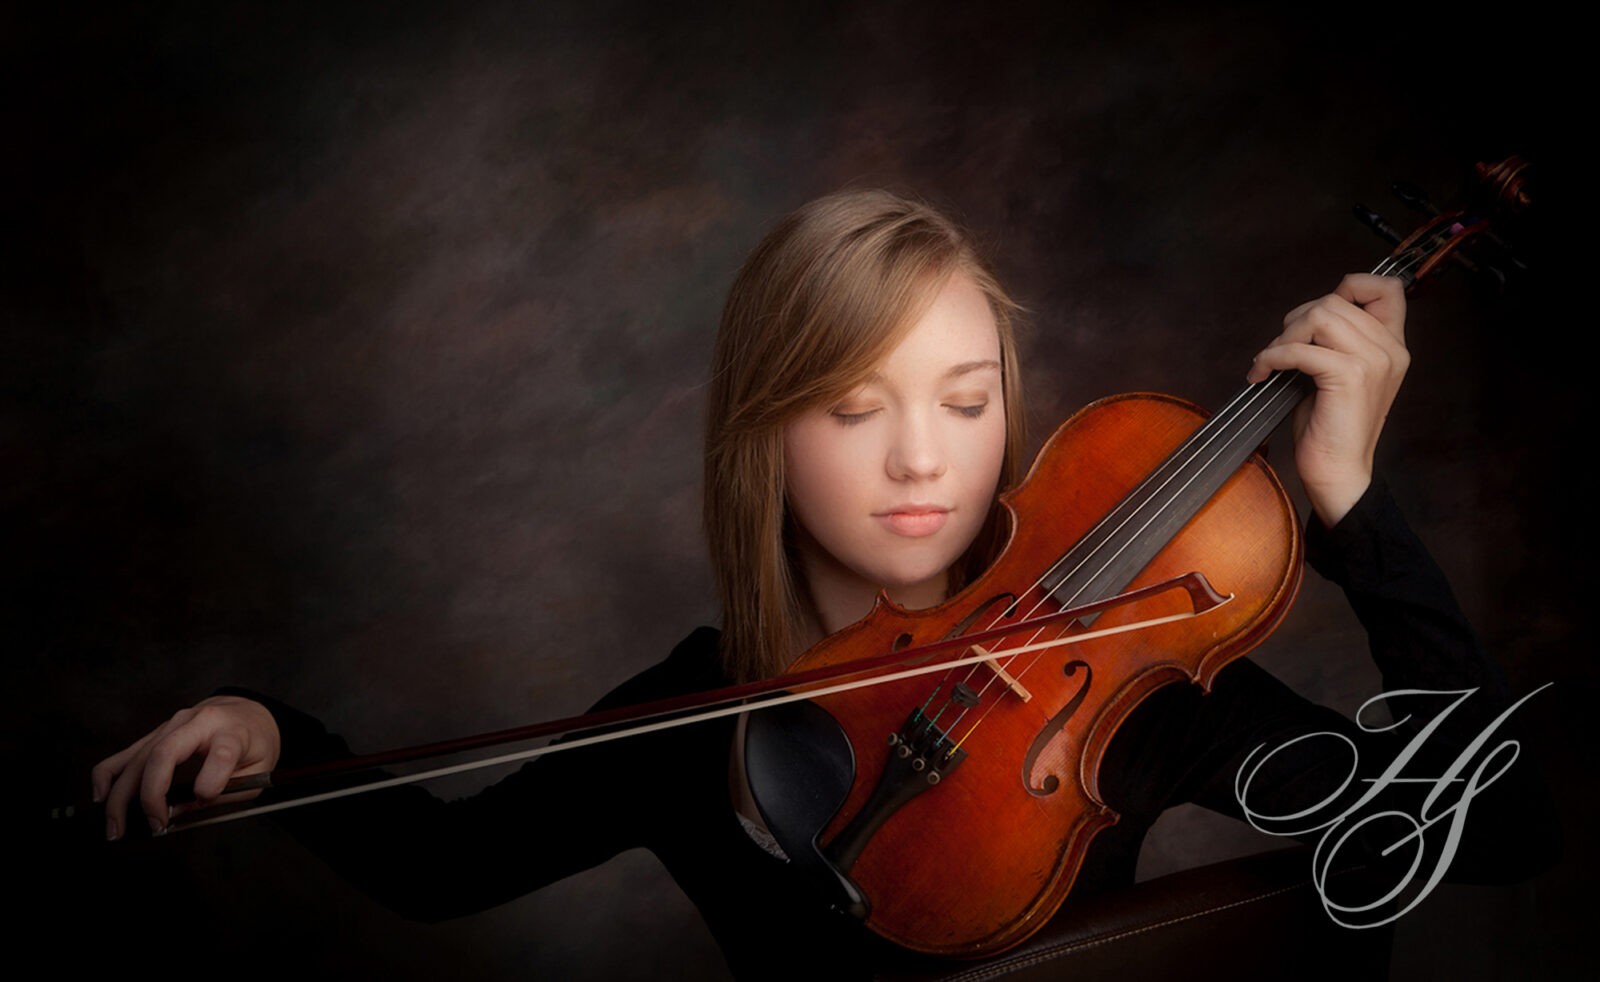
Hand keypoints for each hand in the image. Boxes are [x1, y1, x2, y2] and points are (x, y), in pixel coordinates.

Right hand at [91, 695, 280, 839]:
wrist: (246, 712)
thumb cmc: (254, 743)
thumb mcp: (258, 770)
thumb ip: (226, 793)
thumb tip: (182, 813)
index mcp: (233, 731)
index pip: (222, 752)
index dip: (211, 781)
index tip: (205, 800)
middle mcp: (198, 723)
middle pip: (165, 754)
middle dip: (151, 795)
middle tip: (155, 825)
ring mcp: (172, 725)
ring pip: (138, 756)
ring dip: (120, 795)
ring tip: (116, 827)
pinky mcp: (155, 733)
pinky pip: (125, 753)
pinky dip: (108, 775)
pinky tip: (101, 796)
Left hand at [1245, 274, 1408, 524]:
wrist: (1339, 471)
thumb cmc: (1330, 426)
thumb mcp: (1338, 373)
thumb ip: (1334, 340)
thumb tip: (1303, 316)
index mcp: (1392, 346)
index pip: (1387, 288)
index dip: (1349, 286)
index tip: (1316, 315)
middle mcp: (1389, 349)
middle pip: (1334, 300)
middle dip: (1296, 320)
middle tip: (1280, 349)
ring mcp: (1373, 361)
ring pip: (1319, 316)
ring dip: (1284, 337)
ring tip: (1272, 361)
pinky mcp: (1349, 376)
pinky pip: (1300, 349)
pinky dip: (1273, 357)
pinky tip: (1262, 373)